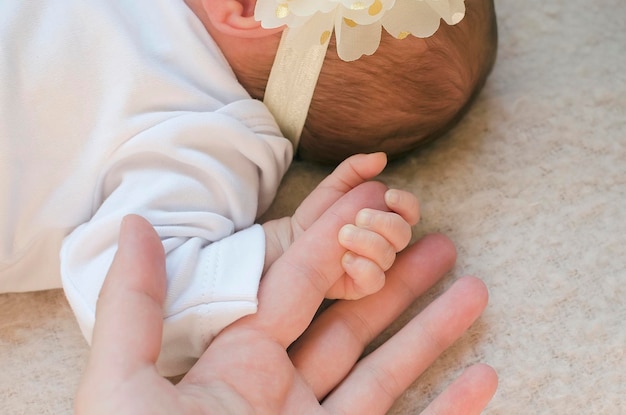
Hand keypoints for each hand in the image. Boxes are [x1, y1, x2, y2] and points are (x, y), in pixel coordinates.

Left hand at [76, 214, 496, 413]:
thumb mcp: (124, 383)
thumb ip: (135, 304)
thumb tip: (135, 222)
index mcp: (235, 361)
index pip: (297, 285)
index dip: (337, 241)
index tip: (377, 201)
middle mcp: (280, 391)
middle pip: (351, 319)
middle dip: (396, 278)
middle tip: (439, 238)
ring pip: (387, 370)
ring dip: (431, 330)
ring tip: (473, 285)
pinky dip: (451, 410)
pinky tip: (485, 375)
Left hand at [263, 152, 419, 298]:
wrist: (293, 239)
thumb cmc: (318, 213)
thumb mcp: (334, 186)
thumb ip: (355, 169)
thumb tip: (381, 158)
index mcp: (385, 216)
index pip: (410, 211)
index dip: (406, 203)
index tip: (389, 196)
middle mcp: (385, 242)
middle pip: (404, 234)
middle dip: (384, 223)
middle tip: (359, 216)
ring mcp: (376, 264)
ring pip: (389, 257)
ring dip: (368, 243)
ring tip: (342, 234)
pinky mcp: (362, 284)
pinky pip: (375, 280)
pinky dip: (363, 268)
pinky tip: (344, 259)